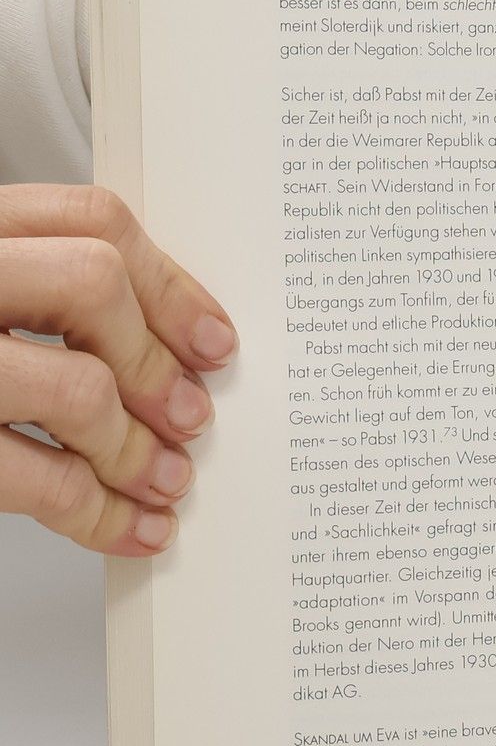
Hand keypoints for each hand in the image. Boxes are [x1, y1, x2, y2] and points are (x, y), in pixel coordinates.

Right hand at [1, 186, 236, 555]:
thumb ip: (40, 300)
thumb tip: (174, 350)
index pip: (87, 219)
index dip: (169, 282)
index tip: (211, 340)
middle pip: (92, 284)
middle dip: (156, 361)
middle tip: (190, 417)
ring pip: (75, 388)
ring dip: (135, 449)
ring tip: (164, 480)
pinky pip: (33, 477)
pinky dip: (97, 511)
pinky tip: (127, 527)